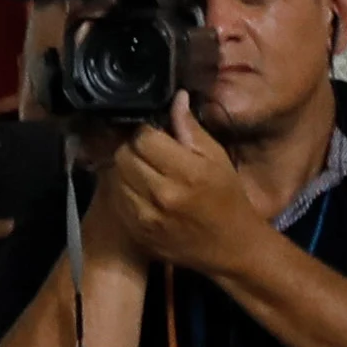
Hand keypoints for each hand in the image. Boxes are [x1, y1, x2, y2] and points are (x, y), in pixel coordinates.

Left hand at [92, 97, 270, 275]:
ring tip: (143, 169)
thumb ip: (191, 129)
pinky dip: (123, 190)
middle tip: (146, 150)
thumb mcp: (217, 159)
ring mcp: (146, 217)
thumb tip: (175, 98)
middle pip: (124, 156)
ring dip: (125, 169)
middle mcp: (162, 195)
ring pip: (115, 177)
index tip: (153, 132)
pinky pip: (116, 201)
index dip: (145, 130)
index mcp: (186, 172)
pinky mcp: (137, 233)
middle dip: (131, 147)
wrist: (230, 248)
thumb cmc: (228, 198)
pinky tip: (140, 189)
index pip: (143, 137)